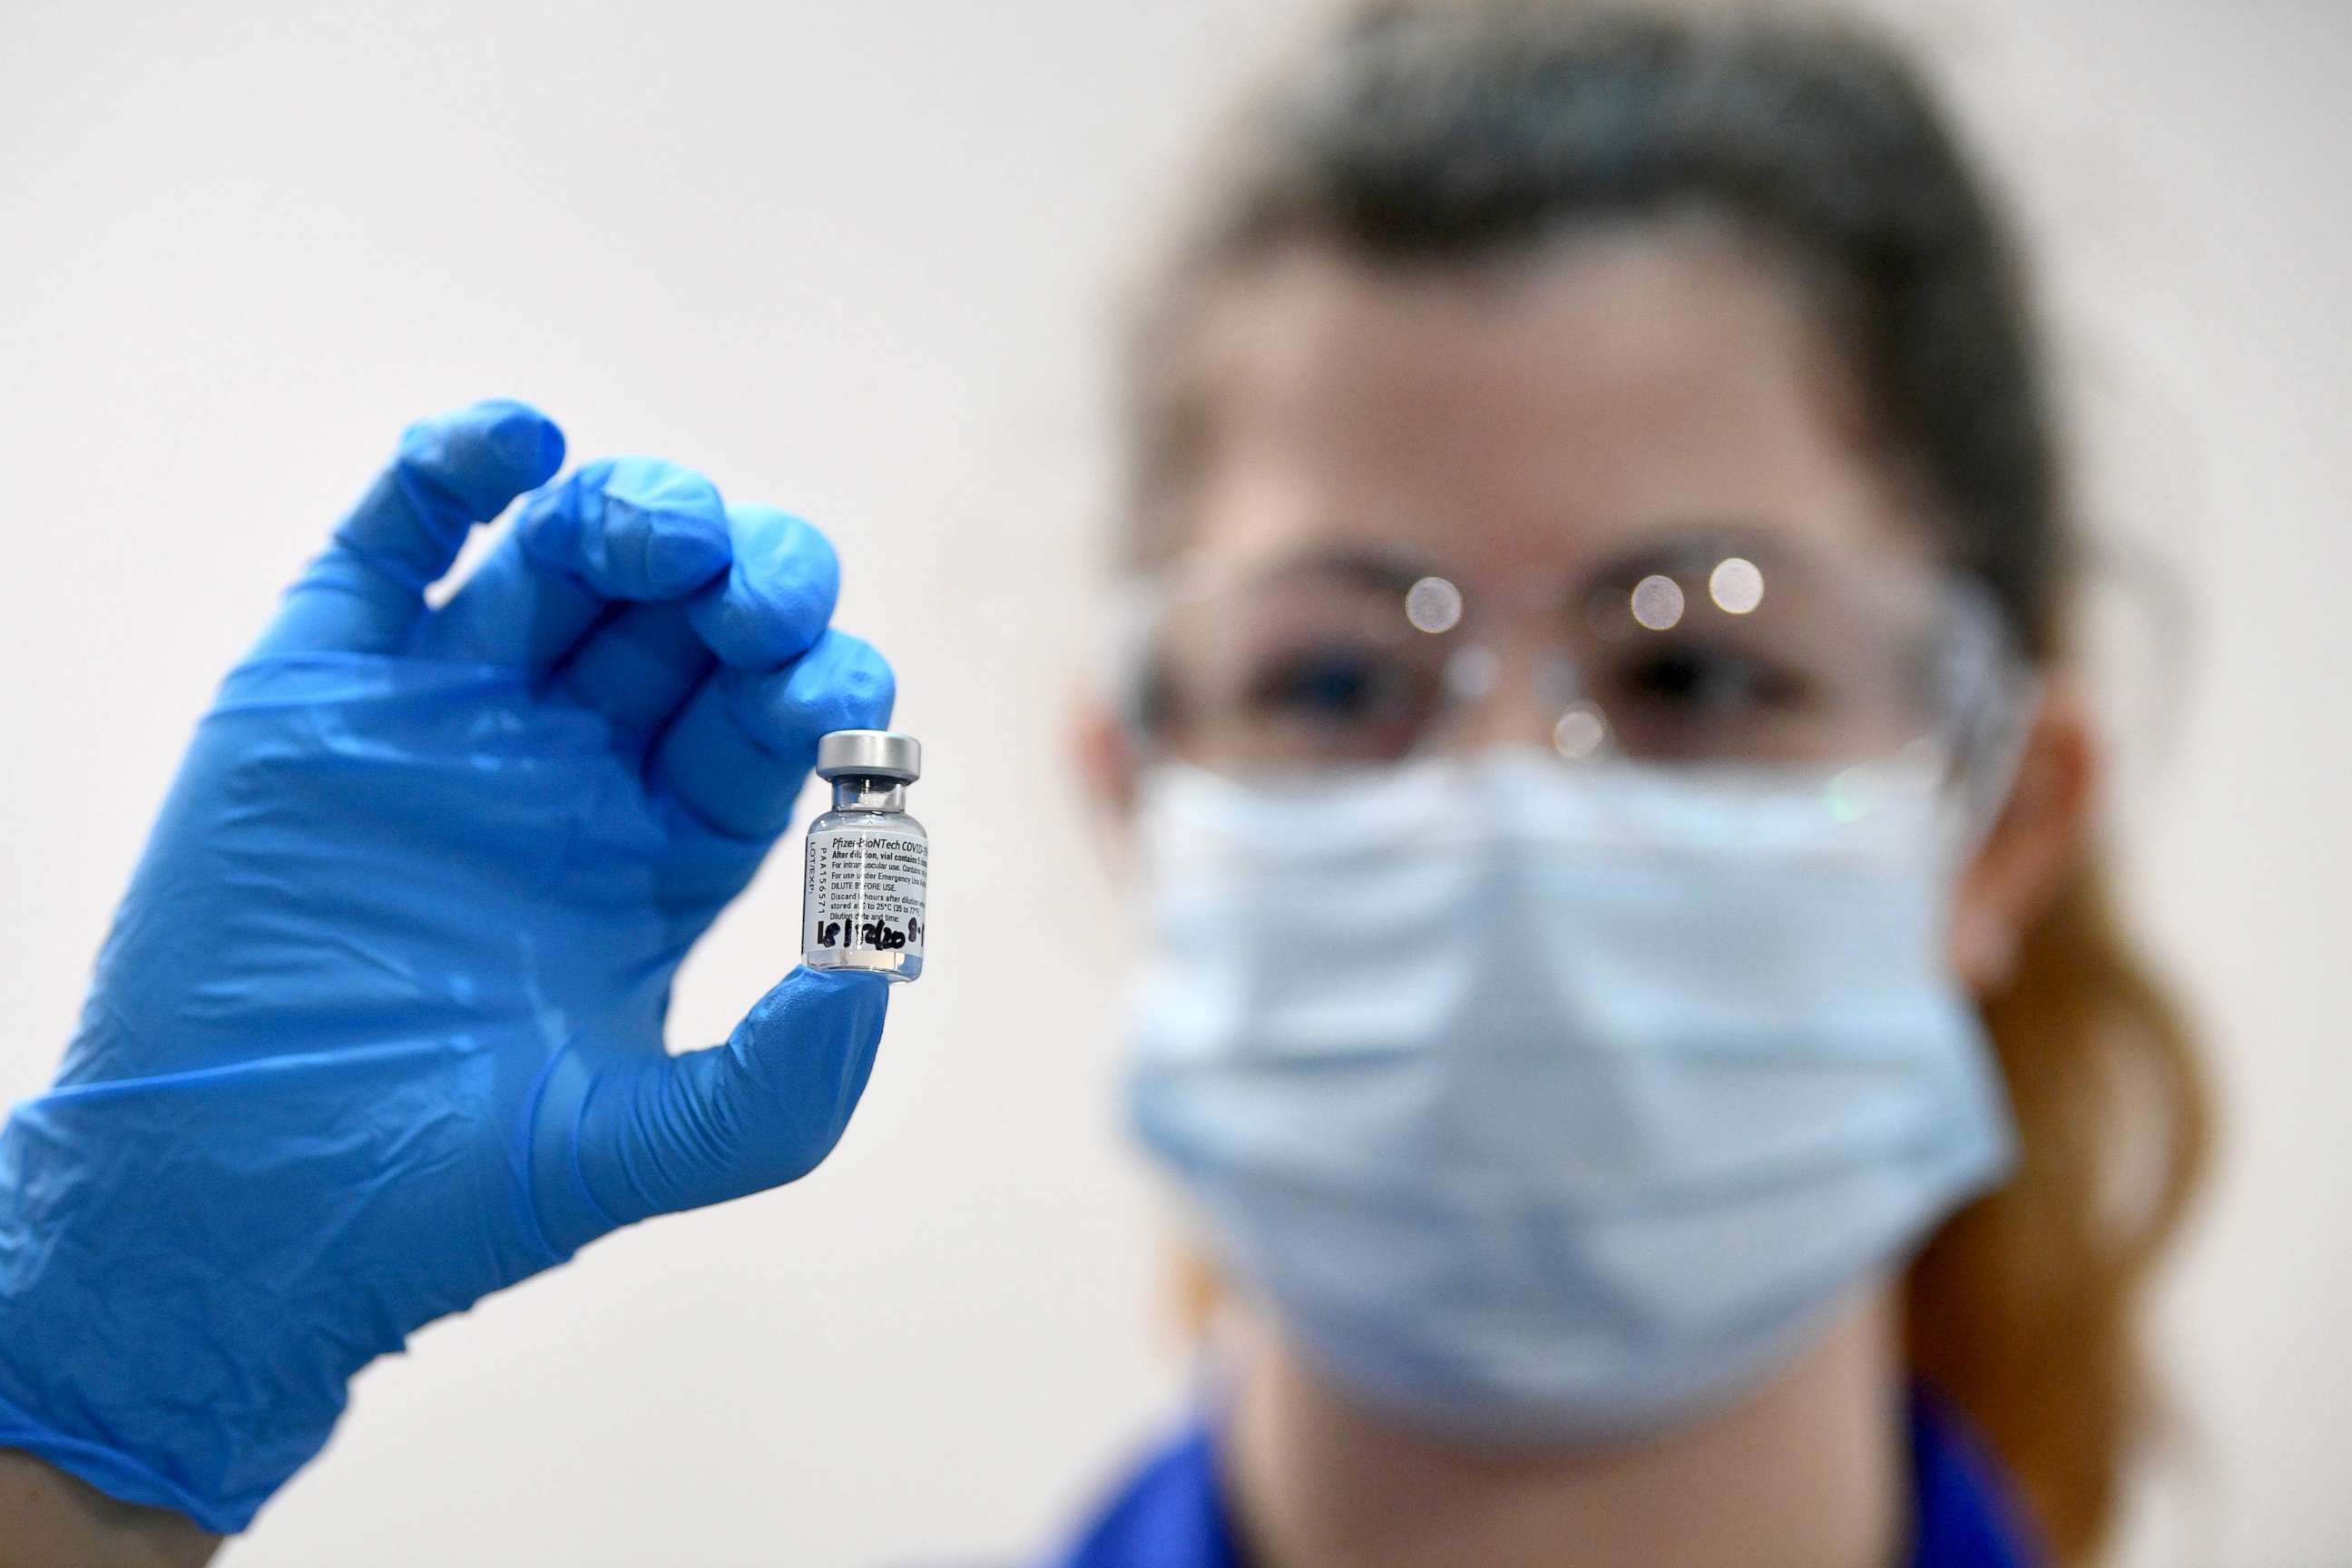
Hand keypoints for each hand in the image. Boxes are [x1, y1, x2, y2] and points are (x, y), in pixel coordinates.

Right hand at [0, 401, 895, 1532]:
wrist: (235, 1215)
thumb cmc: (447, 1197)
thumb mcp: (649, 1147)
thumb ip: (790, 1078)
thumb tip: (885, 960)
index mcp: (663, 850)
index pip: (772, 721)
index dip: (820, 685)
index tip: (839, 700)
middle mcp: (568, 766)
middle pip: (688, 621)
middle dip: (749, 583)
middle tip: (762, 598)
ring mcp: (445, 713)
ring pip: (562, 558)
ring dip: (633, 513)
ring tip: (665, 534)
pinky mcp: (319, 684)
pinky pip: (396, 538)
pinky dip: (454, 466)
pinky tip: (525, 441)